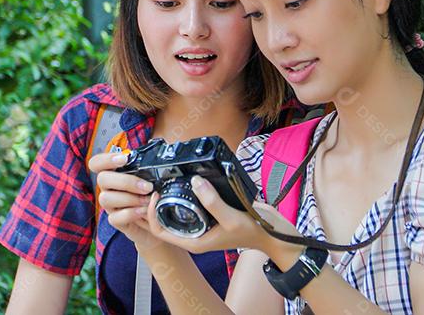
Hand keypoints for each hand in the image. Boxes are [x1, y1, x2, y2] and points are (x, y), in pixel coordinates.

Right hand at [88, 151, 169, 252]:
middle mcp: (108, 188)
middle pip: (102, 179)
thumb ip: (150, 169)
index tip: (125, 158)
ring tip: (148, 200)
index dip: (106, 159)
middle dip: (126, 181)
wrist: (157, 221)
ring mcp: (110, 205)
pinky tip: (144, 211)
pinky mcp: (115, 220)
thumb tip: (161, 157)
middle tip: (147, 186)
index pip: (97, 163)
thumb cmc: (152, 195)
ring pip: (106, 198)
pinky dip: (131, 213)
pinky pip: (114, 218)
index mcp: (114, 173)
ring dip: (130, 198)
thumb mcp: (153, 179)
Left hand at [144, 175, 298, 257]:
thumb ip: (212, 201)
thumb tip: (195, 181)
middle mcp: (195, 235)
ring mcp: (202, 226)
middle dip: (156, 205)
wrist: (272, 235)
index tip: (156, 194)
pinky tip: (185, 182)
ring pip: (176, 213)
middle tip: (156, 184)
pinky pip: (191, 206)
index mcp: (194, 241)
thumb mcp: (231, 217)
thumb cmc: (253, 232)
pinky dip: (185, 196)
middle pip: (164, 221)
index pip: (159, 232)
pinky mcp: (210, 216)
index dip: (151, 214)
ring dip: (168, 199)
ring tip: (165, 182)